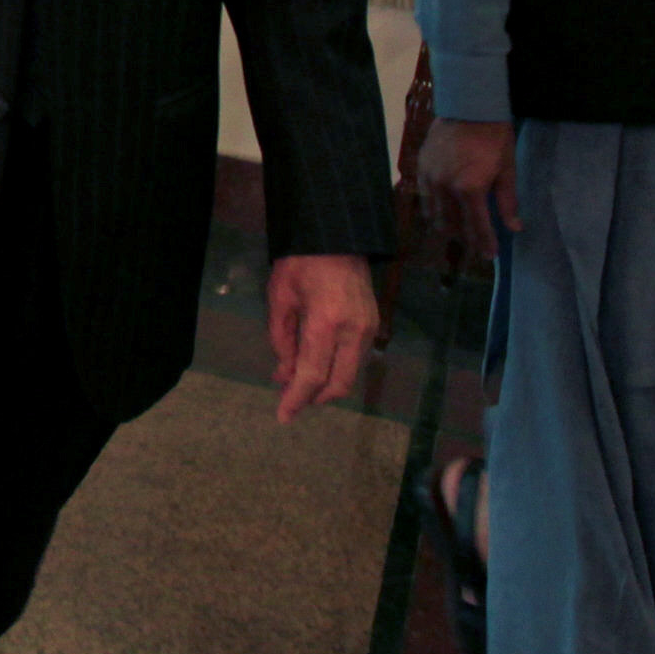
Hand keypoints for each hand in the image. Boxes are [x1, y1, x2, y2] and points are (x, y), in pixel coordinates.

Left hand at [266, 253, 377, 421]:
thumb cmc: (299, 263)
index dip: (297, 399)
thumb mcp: (280, 299)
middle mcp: (355, 331)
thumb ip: (281, 340)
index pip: (313, 374)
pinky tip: (315, 362)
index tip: (283, 417)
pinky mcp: (374, 324)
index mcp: (326, 322)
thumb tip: (284, 375)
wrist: (336, 235)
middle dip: (314, 397)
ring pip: (349, 374)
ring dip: (325, 384)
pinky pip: (355, 358)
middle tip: (289, 398)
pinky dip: (336, 368)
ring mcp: (369, 328)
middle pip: (338, 383)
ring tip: (296, 379)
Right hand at [418, 117, 518, 259]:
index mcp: (469, 189)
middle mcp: (445, 188)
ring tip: (458, 230)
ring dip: (447, 225)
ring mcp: (429, 178)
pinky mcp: (420, 168)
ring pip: (433, 214)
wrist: (468, 106)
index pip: (477, 226)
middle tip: (476, 244)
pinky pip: (424, 197)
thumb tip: (514, 228)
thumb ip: (507, 202)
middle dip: (465, 238)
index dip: (484, 243)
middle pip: (451, 225)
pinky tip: (442, 209)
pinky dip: (433, 208)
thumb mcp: (507, 169)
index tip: (490, 256)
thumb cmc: (494, 137)